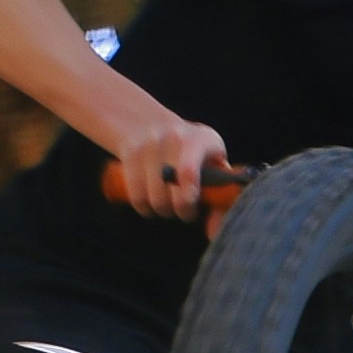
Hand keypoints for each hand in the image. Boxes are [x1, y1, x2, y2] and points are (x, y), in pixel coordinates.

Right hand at [95, 97, 232, 220]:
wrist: (151, 124)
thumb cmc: (194, 152)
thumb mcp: (214, 160)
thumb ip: (222, 192)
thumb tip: (215, 227)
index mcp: (202, 139)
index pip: (188, 172)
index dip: (187, 198)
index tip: (191, 211)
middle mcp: (174, 136)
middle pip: (171, 191)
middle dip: (179, 209)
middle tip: (183, 209)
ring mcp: (150, 143)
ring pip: (153, 197)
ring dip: (160, 210)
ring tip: (166, 205)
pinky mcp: (130, 152)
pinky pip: (136, 194)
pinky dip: (143, 207)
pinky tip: (148, 205)